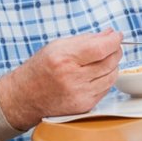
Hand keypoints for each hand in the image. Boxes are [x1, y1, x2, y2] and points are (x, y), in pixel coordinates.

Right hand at [0, 29, 122, 129]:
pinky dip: (105, 78)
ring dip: (112, 65)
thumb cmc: (40, 68)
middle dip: (115, 50)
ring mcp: (80, 95)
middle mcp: (72, 78)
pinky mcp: (85, 106)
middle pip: (110, 62)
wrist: (25, 97)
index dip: (113, 40)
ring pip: (112, 76)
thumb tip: (109, 34)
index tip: (116, 35)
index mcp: (64, 59)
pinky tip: (94, 74)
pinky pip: (106, 89)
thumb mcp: (58, 46)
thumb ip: (86, 39)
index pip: (101, 48)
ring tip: (102, 59)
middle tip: (111, 45)